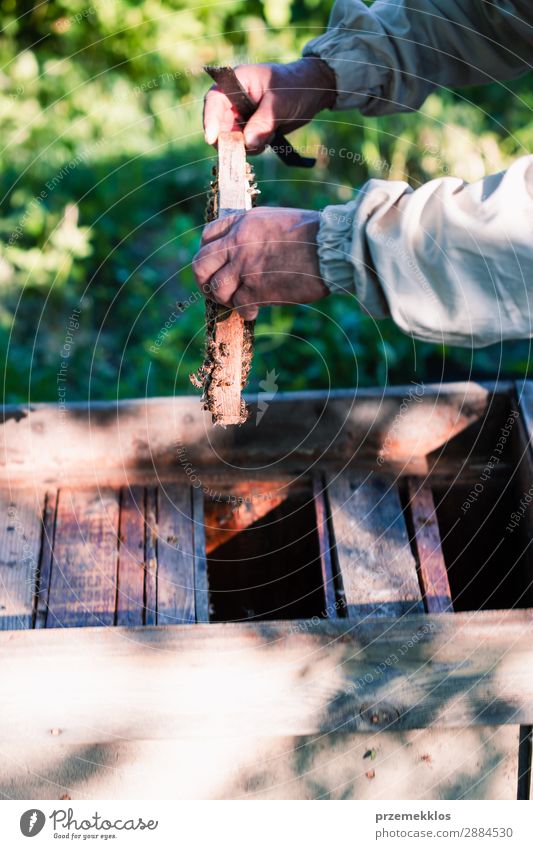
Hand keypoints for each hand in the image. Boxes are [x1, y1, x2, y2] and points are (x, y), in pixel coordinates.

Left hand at [192, 208, 328, 320]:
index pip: (208, 235)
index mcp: (243, 222)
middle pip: (200, 264)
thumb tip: (247, 251)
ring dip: (225, 300)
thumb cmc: (313, 235)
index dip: (207, 253)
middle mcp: (238, 242)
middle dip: (204, 281)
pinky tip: (255, 310)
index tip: (215, 265)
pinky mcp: (256, 289)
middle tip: (214, 291)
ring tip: (238, 302)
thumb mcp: (276, 221)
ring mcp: (244, 266)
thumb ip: (255, 233)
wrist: (330, 248)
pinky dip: (245, 312)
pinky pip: (239, 306)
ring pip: (216, 289)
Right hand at [203, 58, 335, 153]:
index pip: (214, 100)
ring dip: (247, 145)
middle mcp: (234, 99)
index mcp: (237, 82)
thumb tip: (247, 142)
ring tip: (268, 135)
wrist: (312, 92)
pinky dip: (254, 147)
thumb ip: (263, 122)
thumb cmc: (296, 87)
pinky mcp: (250, 128)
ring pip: (231, 139)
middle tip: (247, 147)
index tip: (212, 138)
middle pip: (219, 124)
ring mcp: (241, 115)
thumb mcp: (280, 103)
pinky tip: (270, 137)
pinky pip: (244, 144)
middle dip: (231, 140)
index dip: (210, 120)